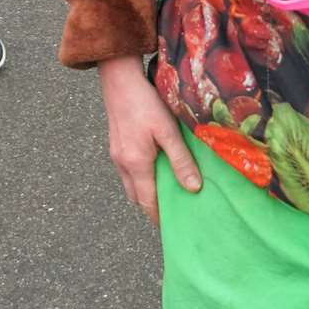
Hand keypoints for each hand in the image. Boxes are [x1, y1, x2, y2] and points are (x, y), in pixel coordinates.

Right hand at [98, 54, 201, 224]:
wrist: (118, 80)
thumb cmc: (145, 102)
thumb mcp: (168, 131)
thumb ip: (180, 160)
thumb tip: (193, 188)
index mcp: (136, 164)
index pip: (148, 202)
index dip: (160, 217)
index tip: (174, 228)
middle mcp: (122, 164)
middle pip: (136, 198)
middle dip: (152, 208)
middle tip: (174, 210)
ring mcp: (116, 155)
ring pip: (130, 185)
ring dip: (145, 192)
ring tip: (167, 191)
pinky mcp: (115, 145)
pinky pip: (127, 172)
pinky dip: (140, 178)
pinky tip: (154, 169)